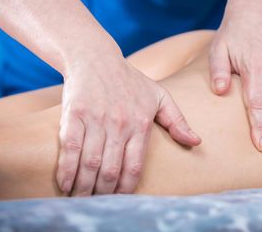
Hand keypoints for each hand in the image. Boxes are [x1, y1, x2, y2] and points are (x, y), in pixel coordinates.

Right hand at [56, 44, 200, 195]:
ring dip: (84, 187)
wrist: (96, 58)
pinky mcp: (74, 114)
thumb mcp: (160, 96)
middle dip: (104, 193)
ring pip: (90, 163)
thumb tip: (196, 142)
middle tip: (98, 203)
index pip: (135, 165)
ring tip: (81, 199)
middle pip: (111, 169)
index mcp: (141, 123)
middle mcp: (119, 123)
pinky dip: (66, 170)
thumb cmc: (130, 80)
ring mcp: (96, 119)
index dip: (127, 187)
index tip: (121, 199)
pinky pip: (69, 149)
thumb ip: (177, 121)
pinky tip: (65, 184)